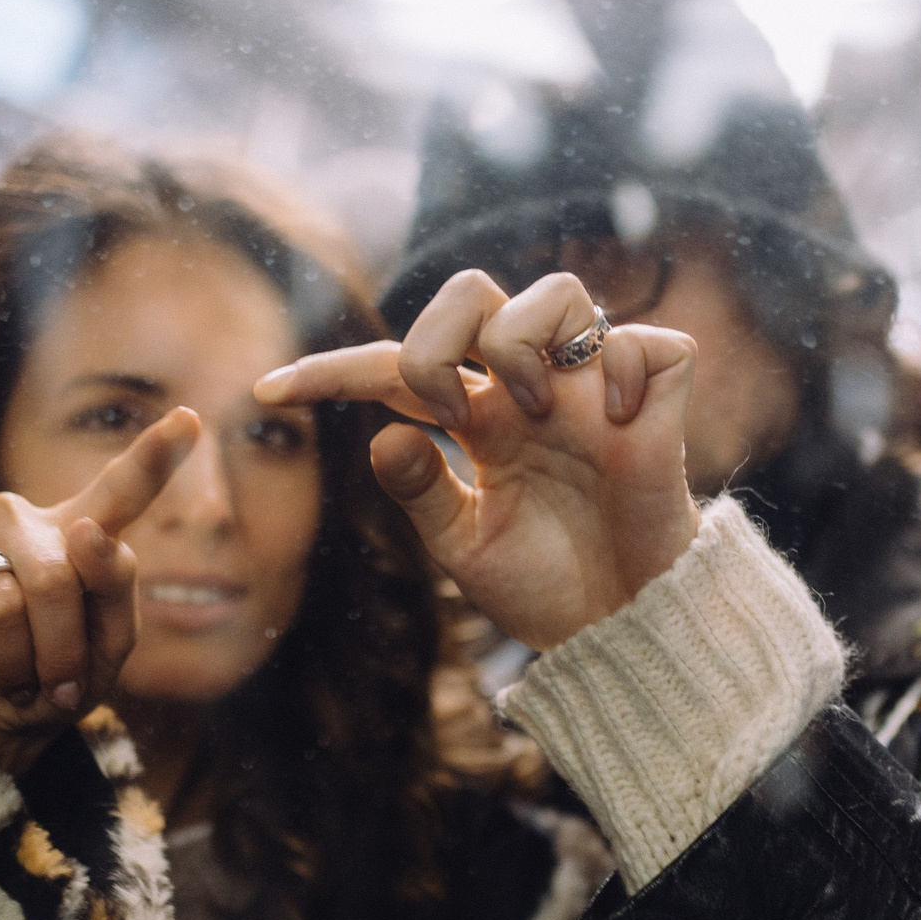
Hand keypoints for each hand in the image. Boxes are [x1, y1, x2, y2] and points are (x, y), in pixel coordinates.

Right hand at [0, 409, 197, 772]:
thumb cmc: (52, 675)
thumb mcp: (105, 648)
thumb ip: (114, 590)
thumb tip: (88, 535)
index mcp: (78, 530)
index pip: (122, 487)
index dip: (156, 454)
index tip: (190, 418)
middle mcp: (17, 516)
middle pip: (56, 579)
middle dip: (60, 652)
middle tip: (52, 684)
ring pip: (4, 606)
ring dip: (15, 664)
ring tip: (11, 673)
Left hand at [257, 270, 699, 651]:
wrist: (621, 628)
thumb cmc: (546, 587)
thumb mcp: (465, 546)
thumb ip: (421, 491)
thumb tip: (384, 433)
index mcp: (478, 420)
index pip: (393, 368)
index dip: (329, 371)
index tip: (264, 395)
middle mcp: (529, 389)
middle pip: (471, 291)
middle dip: (436, 336)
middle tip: (447, 410)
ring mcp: (592, 388)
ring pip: (559, 291)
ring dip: (523, 341)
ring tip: (529, 409)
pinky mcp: (656, 401)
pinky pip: (644, 341)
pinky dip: (623, 368)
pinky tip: (615, 421)